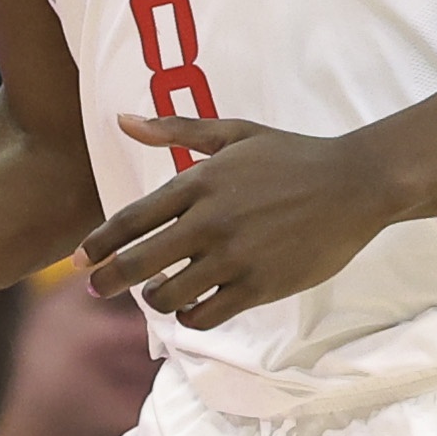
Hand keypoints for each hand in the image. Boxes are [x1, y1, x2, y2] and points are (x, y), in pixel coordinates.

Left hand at [80, 116, 395, 328]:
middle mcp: (210, 221)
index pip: (131, 220)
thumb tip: (123, 119)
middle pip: (137, 263)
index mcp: (200, 182)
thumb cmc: (292, 156)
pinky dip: (191, 316)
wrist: (356, 184)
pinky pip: (206, 315)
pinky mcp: (260, 286)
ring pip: (169, 296)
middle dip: (108, 280)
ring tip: (158, 293)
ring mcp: (235, 257)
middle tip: (96, 288)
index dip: (98, 243)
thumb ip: (176, 130)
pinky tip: (193, 306)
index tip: (80, 259)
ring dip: (154, 300)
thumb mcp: (234, 134)